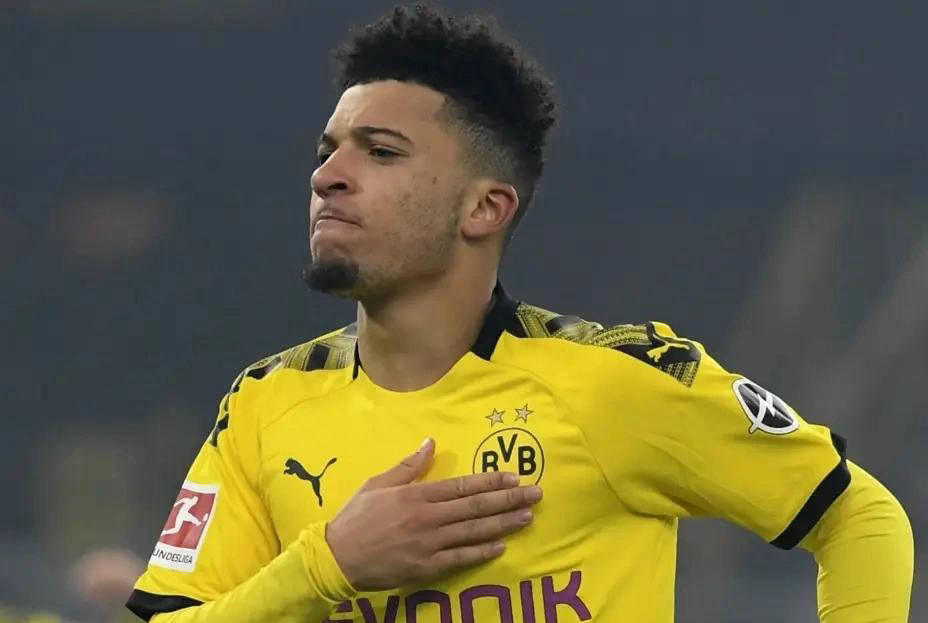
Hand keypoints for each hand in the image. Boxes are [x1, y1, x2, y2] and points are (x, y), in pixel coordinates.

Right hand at [325, 438, 541, 590]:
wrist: (337, 556)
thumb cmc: (357, 516)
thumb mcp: (379, 483)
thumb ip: (409, 465)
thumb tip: (431, 442)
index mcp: (417, 494)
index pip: (462, 486)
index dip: (491, 481)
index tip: (514, 477)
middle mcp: (428, 517)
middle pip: (475, 507)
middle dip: (508, 500)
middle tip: (536, 495)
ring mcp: (429, 543)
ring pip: (473, 532)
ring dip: (502, 524)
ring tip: (526, 517)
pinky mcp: (426, 567)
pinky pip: (459, 558)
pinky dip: (481, 552)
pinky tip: (501, 545)